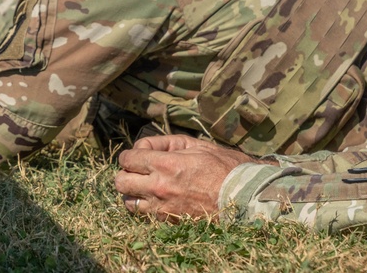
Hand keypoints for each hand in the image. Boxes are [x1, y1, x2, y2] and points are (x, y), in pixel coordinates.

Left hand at [114, 135, 256, 221]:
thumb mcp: (198, 145)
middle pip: (120, 182)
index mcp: (166, 165)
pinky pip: (145, 216)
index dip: (131, 154)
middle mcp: (159, 188)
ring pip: (128, 203)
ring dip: (133, 192)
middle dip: (126, 173)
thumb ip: (168, 143)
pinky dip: (146, 208)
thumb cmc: (226, 168)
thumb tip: (147, 146)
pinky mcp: (170, 223)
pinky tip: (157, 200)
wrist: (245, 198)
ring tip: (145, 186)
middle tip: (139, 170)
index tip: (141, 154)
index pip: (128, 158)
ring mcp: (163, 208)